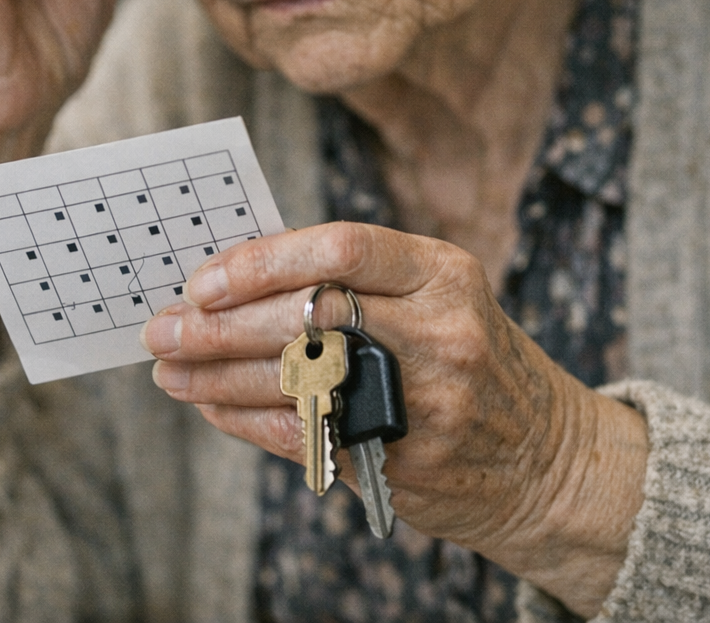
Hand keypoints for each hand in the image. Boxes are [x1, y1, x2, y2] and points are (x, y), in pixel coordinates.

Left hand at [140, 222, 646, 616]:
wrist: (546, 458)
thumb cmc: (465, 358)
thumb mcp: (435, 298)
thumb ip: (350, 281)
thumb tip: (231, 275)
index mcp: (443, 273)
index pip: (341, 248)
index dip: (262, 262)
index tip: (202, 280)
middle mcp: (440, 332)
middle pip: (307, 318)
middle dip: (219, 326)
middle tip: (163, 328)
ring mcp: (426, 401)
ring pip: (296, 381)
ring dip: (218, 377)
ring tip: (171, 369)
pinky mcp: (405, 461)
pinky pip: (304, 436)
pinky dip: (246, 420)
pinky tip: (212, 405)